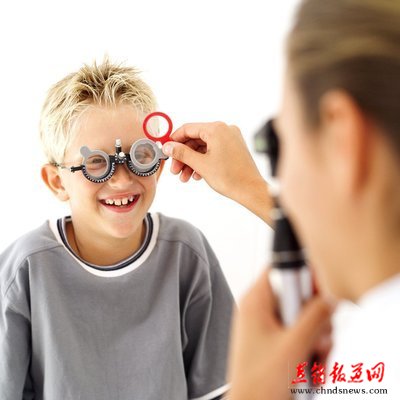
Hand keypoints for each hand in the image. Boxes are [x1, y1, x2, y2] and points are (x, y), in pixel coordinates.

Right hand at [162, 122, 272, 223]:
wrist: (250, 190)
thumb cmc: (230, 177)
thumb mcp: (200, 164)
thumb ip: (182, 153)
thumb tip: (168, 146)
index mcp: (216, 129)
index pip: (188, 129)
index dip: (174, 140)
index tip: (166, 150)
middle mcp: (225, 130)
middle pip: (195, 139)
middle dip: (183, 156)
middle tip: (175, 169)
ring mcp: (230, 139)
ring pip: (203, 147)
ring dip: (192, 162)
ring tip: (184, 177)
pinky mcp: (233, 148)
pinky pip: (213, 151)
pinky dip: (203, 162)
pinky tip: (197, 175)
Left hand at [228, 269, 332, 399]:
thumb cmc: (258, 381)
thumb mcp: (293, 345)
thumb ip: (315, 316)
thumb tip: (330, 295)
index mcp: (255, 300)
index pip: (281, 267)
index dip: (303, 273)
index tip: (321, 289)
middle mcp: (259, 309)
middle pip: (298, 296)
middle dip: (315, 319)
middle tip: (317, 339)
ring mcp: (266, 326)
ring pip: (303, 318)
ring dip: (316, 339)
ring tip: (313, 361)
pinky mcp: (273, 341)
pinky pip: (299, 335)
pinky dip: (309, 350)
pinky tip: (310, 369)